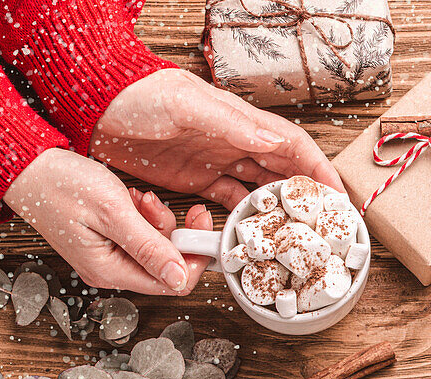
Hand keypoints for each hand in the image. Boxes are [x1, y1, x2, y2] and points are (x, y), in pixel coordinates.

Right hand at [3, 148, 212, 294]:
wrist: (26, 165)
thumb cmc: (59, 184)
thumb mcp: (113, 213)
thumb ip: (149, 247)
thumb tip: (179, 278)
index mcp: (110, 271)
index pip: (172, 283)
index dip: (194, 257)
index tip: (202, 228)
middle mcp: (110, 271)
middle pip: (168, 265)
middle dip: (176, 234)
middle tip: (167, 206)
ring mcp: (109, 256)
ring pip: (157, 247)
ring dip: (159, 221)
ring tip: (140, 199)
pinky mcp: (108, 241)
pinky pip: (141, 235)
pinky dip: (145, 216)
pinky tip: (132, 199)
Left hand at [91, 68, 343, 209]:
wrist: (94, 104)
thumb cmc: (137, 93)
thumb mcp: (185, 103)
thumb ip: (231, 123)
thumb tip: (272, 140)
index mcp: (239, 121)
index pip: (292, 145)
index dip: (318, 169)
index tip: (336, 195)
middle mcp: (234, 142)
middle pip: (283, 170)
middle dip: (307, 195)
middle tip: (324, 223)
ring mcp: (215, 161)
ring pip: (259, 188)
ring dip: (277, 209)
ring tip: (294, 233)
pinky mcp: (194, 179)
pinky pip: (227, 200)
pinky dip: (242, 216)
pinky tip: (252, 232)